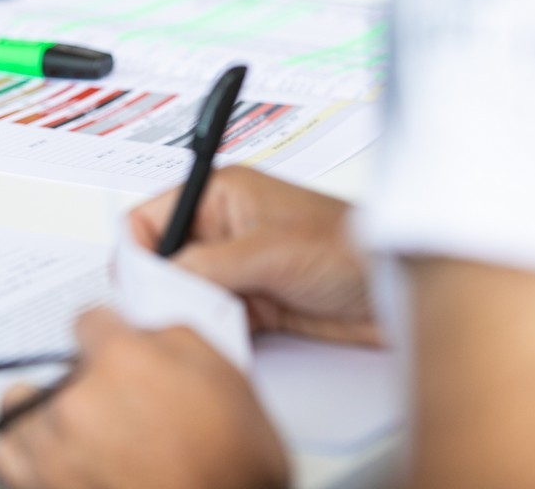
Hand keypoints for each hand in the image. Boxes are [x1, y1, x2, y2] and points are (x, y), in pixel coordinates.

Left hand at [0, 308, 288, 488]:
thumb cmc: (232, 470)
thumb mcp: (228, 380)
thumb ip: (175, 338)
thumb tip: (144, 330)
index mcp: (122, 361)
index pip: (89, 320)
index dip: (107, 336)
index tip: (110, 349)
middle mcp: (77, 401)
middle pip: (56, 367)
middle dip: (82, 380)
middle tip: (112, 404)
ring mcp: (51, 450)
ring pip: (20, 407)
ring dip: (44, 414)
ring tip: (75, 432)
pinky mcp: (37, 487)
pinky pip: (6, 456)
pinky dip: (24, 454)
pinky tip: (52, 458)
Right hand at [130, 165, 378, 345]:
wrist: (401, 290)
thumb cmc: (352, 247)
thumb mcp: (269, 251)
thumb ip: (206, 265)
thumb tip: (158, 281)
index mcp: (222, 194)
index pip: (151, 217)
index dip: (136, 251)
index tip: (133, 285)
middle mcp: (224, 229)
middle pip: (163, 261)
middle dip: (159, 288)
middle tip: (158, 314)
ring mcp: (239, 269)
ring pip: (186, 295)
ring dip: (186, 313)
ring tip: (192, 328)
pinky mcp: (255, 305)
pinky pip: (213, 320)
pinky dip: (210, 333)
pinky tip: (216, 340)